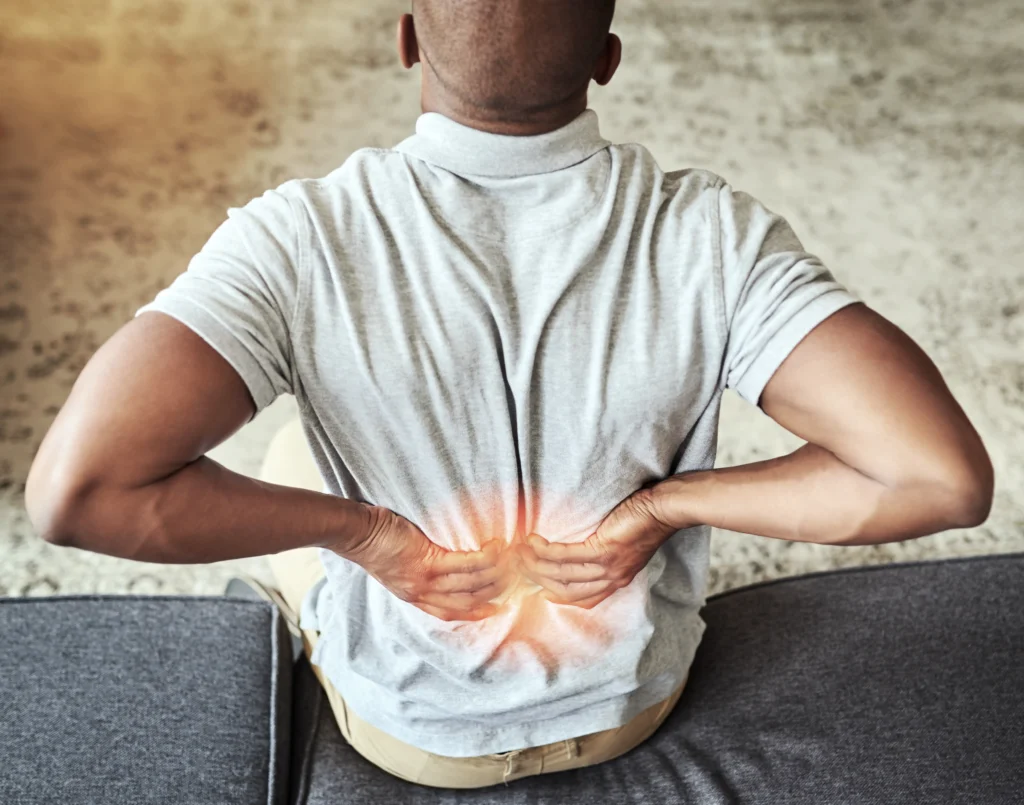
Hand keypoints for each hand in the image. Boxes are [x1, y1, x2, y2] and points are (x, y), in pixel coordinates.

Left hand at [338, 505, 508, 620]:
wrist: (357, 534)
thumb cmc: (376, 542)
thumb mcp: (398, 568)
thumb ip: (420, 572)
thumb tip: (441, 565)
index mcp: (415, 597)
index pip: (451, 612)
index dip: (476, 612)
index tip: (496, 607)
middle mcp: (422, 594)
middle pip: (467, 601)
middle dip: (493, 591)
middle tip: (513, 579)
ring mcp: (425, 580)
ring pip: (470, 584)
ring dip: (494, 572)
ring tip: (510, 558)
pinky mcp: (427, 562)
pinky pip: (465, 564)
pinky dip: (484, 557)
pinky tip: (496, 547)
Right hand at [517, 486, 682, 608]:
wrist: (661, 509)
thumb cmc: (642, 520)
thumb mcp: (622, 546)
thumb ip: (602, 556)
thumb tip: (575, 552)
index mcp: (615, 581)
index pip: (580, 600)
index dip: (555, 595)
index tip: (537, 586)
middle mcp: (610, 580)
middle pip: (564, 588)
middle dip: (537, 577)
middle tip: (518, 563)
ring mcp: (607, 567)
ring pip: (561, 573)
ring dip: (536, 562)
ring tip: (520, 550)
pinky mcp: (603, 550)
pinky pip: (566, 555)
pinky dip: (546, 549)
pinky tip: (533, 541)